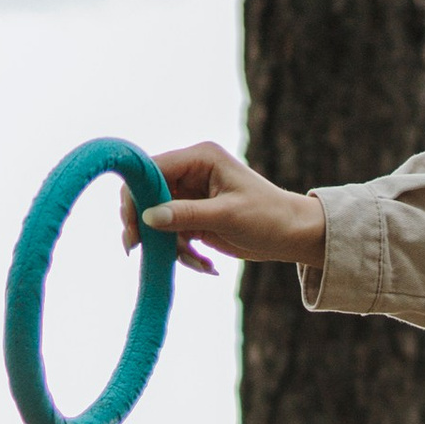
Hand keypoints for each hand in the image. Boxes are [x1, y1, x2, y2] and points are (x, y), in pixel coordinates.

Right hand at [121, 142, 325, 274]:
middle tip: (139, 250)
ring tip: (195, 262)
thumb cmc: (268, 217)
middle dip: (146, 225)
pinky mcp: (193, 216)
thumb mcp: (227, 216)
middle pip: (147, 194)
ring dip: (168, 245)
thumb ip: (186, 215)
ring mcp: (190, 194)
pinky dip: (181, 252)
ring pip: (156, 219)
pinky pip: (171, 234)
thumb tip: (147, 218)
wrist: (292, 236)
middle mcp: (191, 171)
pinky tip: (205, 265)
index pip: (152, 169)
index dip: (136, 196)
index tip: (132, 227)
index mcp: (200, 158)